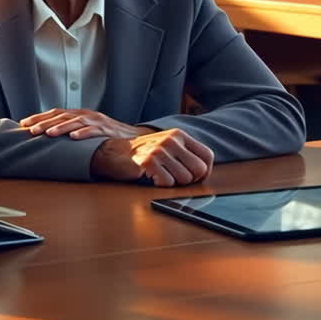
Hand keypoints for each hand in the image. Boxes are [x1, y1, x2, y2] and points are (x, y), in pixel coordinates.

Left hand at [19, 108, 150, 139]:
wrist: (133, 137)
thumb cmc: (105, 134)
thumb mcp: (85, 129)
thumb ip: (69, 130)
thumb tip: (45, 137)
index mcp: (79, 114)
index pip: (55, 113)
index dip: (39, 117)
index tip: (23, 124)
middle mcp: (86, 114)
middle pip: (62, 116)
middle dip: (45, 123)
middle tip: (31, 130)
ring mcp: (97, 121)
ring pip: (76, 122)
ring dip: (61, 128)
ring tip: (48, 134)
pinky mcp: (107, 130)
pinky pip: (94, 131)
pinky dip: (83, 133)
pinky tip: (74, 138)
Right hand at [89, 129, 213, 186]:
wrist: (113, 152)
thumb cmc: (143, 153)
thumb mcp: (168, 146)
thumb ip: (186, 154)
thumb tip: (204, 172)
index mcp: (179, 135)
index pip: (207, 156)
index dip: (204, 171)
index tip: (194, 176)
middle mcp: (171, 140)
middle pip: (198, 170)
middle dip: (188, 179)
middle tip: (173, 177)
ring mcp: (159, 150)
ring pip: (184, 179)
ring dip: (173, 182)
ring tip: (160, 174)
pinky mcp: (148, 162)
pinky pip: (167, 183)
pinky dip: (160, 184)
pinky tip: (151, 177)